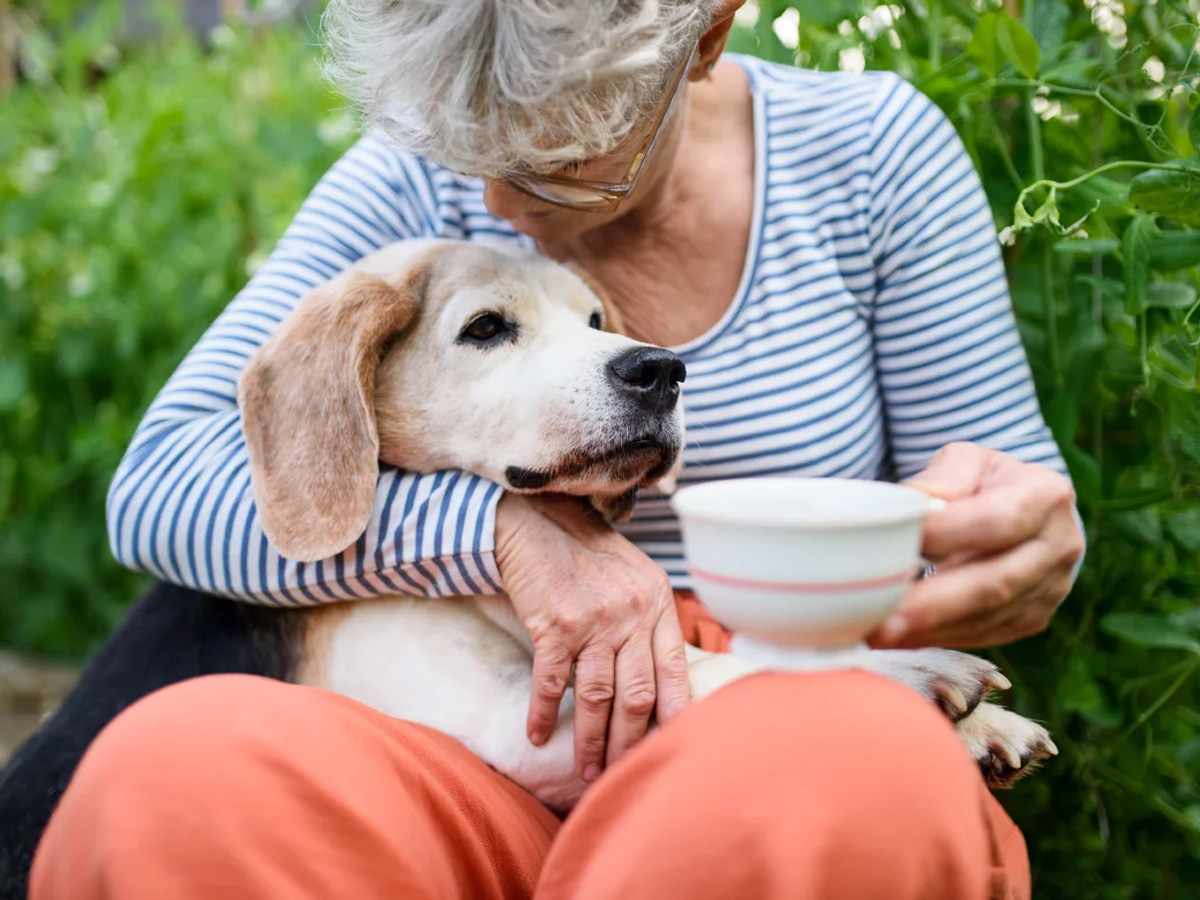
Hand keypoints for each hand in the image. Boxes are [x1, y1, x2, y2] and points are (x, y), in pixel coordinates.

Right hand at [494, 493, 689, 781]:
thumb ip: (652, 621)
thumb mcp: (636, 577)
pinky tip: (538, 736)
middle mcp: (631, 614)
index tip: (671, 749)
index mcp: (657, 604)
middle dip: (629, 742)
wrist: (537, 521)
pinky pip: (551, 683)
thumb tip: (665, 676)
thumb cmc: (588, 553)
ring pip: (597, 697)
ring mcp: (593, 621)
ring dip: (591, 741)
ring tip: (587, 770)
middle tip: (622, 773)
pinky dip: (544, 713)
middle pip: (637, 694)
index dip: (674, 715)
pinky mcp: (554, 625)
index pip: (675, 671)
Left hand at [868, 442, 1084, 649]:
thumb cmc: (987, 482)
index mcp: (1044, 496)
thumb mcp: (968, 461)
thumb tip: (916, 503)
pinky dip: (936, 637)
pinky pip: (983, 635)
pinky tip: (899, 637)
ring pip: (987, 617)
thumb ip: (943, 477)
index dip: (947, 534)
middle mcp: (1057, 546)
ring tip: (878, 632)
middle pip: (993, 583)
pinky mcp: (1032, 618)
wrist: (1029, 513)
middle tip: (882, 619)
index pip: (995, 521)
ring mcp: (1050, 589)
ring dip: (928, 629)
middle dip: (934, 605)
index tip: (900, 542)